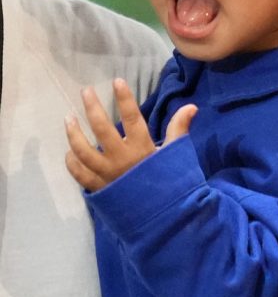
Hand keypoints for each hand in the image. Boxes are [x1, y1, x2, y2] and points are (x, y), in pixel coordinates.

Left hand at [65, 79, 193, 190]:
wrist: (162, 215)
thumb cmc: (169, 181)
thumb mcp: (176, 155)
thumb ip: (179, 129)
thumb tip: (191, 107)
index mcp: (142, 148)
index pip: (132, 118)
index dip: (124, 98)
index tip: (117, 81)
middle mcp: (121, 158)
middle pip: (102, 129)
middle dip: (92, 108)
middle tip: (86, 92)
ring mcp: (107, 173)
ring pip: (83, 150)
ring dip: (73, 134)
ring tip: (68, 118)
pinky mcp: (99, 187)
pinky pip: (79, 174)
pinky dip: (72, 162)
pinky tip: (69, 151)